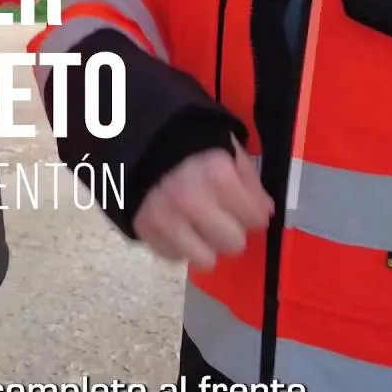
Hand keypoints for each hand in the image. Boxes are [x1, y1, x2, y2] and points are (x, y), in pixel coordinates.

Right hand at [133, 137, 271, 268]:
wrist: (126, 131)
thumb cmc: (184, 136)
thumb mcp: (223, 143)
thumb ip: (247, 176)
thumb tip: (264, 210)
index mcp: (218, 176)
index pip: (256, 218)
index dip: (253, 211)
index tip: (245, 206)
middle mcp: (193, 203)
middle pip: (233, 243)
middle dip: (231, 231)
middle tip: (221, 216)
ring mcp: (167, 219)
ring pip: (205, 260)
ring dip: (205, 244)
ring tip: (198, 226)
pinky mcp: (144, 230)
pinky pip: (174, 256)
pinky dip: (178, 245)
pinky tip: (175, 224)